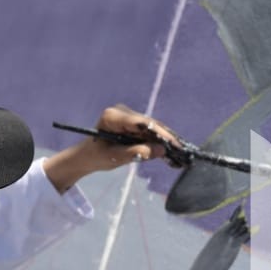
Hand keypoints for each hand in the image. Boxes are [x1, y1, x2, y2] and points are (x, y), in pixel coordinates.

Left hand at [44, 104, 183, 192]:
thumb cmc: (97, 156)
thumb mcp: (115, 157)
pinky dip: (161, 140)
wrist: (88, 155)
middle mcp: (123, 111)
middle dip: (166, 137)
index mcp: (113, 116)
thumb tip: (161, 150)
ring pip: (153, 126)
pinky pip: (151, 130)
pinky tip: (172, 149)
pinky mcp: (135, 122)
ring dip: (166, 139)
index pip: (141, 123)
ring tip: (180, 151)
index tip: (174, 144)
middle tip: (182, 150)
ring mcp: (130, 116)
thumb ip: (136, 153)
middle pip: (149, 123)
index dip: (159, 133)